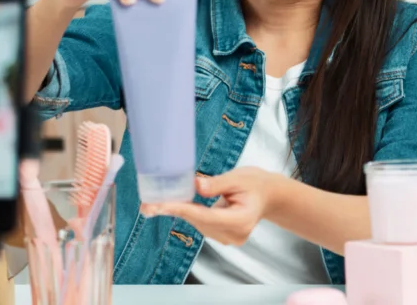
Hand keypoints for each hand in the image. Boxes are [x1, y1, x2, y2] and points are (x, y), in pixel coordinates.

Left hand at [140, 167, 280, 245]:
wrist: (269, 196)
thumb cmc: (256, 183)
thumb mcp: (239, 177)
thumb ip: (216, 183)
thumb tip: (195, 185)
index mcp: (241, 220)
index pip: (206, 216)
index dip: (181, 210)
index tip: (160, 206)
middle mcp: (235, 234)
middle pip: (199, 222)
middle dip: (173, 211)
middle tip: (147, 205)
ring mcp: (229, 238)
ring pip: (198, 224)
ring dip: (178, 213)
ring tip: (154, 204)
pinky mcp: (223, 236)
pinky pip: (201, 224)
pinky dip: (188, 214)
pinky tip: (173, 205)